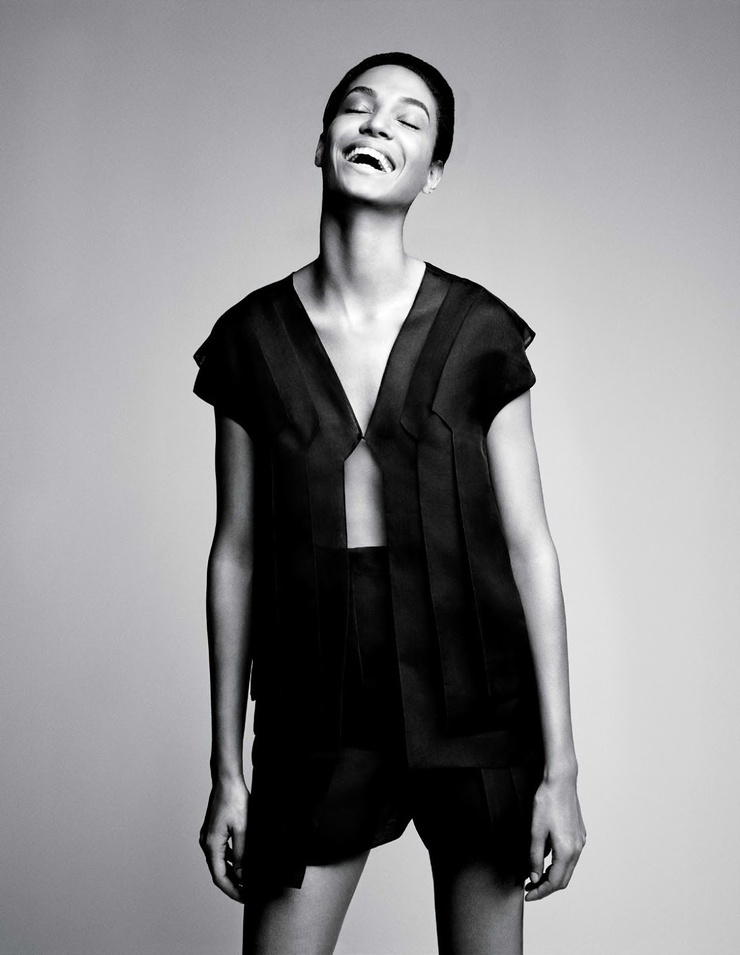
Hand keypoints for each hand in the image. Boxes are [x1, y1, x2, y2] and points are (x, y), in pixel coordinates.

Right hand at [199, 777, 248, 902]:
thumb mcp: (243, 829)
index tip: (246, 897)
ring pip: (220, 862)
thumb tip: (242, 875)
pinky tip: (244, 860)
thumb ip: (242, 854)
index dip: (233, 890)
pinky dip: (232, 859)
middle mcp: (206, 843)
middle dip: (234, 884)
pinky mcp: (214, 831)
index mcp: (211, 845)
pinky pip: (222, 851)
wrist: (227, 780)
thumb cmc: (235, 801)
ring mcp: (209, 837)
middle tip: (250, 892)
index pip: (219, 877)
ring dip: (233, 872)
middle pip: (218, 871)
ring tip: (249, 879)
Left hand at [525, 773, 585, 900]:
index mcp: (567, 851)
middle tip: (530, 887)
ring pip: (568, 868)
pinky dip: (559, 863)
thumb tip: (534, 877)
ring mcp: (580, 841)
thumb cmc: (547, 801)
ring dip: (553, 875)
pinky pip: (570, 856)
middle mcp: (577, 849)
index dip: (540, 891)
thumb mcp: (535, 831)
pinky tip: (546, 857)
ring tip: (535, 874)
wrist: (561, 780)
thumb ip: (535, 857)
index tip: (528, 894)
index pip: (554, 882)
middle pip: (563, 879)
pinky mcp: (579, 833)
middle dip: (547, 887)